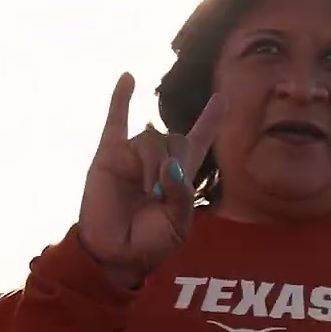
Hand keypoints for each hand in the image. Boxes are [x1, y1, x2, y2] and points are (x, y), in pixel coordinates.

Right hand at [76, 73, 225, 288]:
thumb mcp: (178, 224)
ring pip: (150, 140)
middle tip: (160, 194)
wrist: (116, 254)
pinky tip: (128, 77)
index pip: (199, 140)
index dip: (210, 120)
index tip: (222, 98)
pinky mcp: (108, 158)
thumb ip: (182, 195)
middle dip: (174, 164)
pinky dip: (120, 99)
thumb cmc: (151, 242)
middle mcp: (158, 160)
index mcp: (181, 175)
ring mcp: (132, 157)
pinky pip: (115, 122)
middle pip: (175, 139)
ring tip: (146, 191)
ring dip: (151, 165)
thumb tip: (169, 165)